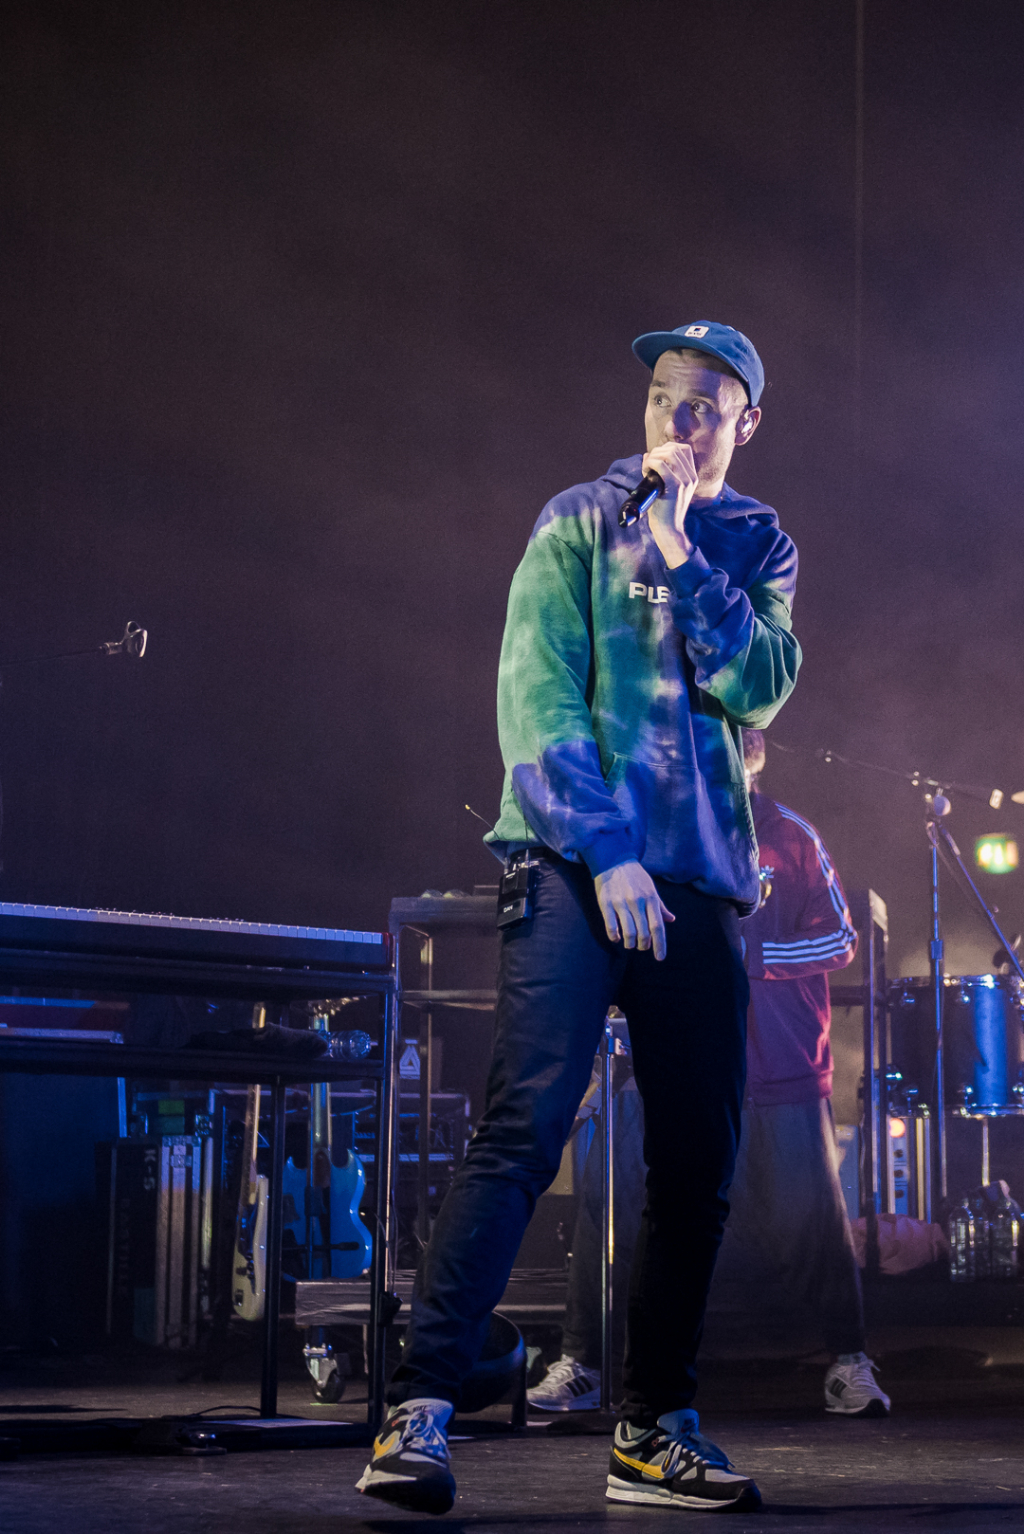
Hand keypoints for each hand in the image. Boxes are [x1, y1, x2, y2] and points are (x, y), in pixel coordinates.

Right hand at [594, 860, 674, 960]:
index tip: (660, 957)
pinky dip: (614, 936)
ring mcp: (621, 903)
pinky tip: (616, 938)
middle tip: (642, 947)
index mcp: (651, 898)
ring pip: (629, 932)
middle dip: (644, 945)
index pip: (658, 926)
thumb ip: (660, 906)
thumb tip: (671, 919)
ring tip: (630, 943)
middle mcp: (637, 901)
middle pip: (644, 933)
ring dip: (630, 943)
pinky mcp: (606, 903)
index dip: (660, 944)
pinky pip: (611, 926)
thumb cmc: (635, 876)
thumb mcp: (651, 888)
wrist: (614, 860)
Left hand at [641, 442, 696, 567]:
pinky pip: (662, 465)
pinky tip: (646, 470)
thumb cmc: (664, 511)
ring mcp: (685, 481)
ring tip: (646, 467)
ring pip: (669, 454)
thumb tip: (648, 455)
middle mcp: (691, 477)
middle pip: (675, 449)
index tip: (656, 457)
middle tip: (648, 463)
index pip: (684, 449)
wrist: (669, 530)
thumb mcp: (666, 489)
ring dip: (654, 456)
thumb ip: (661, 473)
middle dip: (658, 451)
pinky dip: (651, 463)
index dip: (668, 448)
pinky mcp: (676, 486)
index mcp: (692, 477)